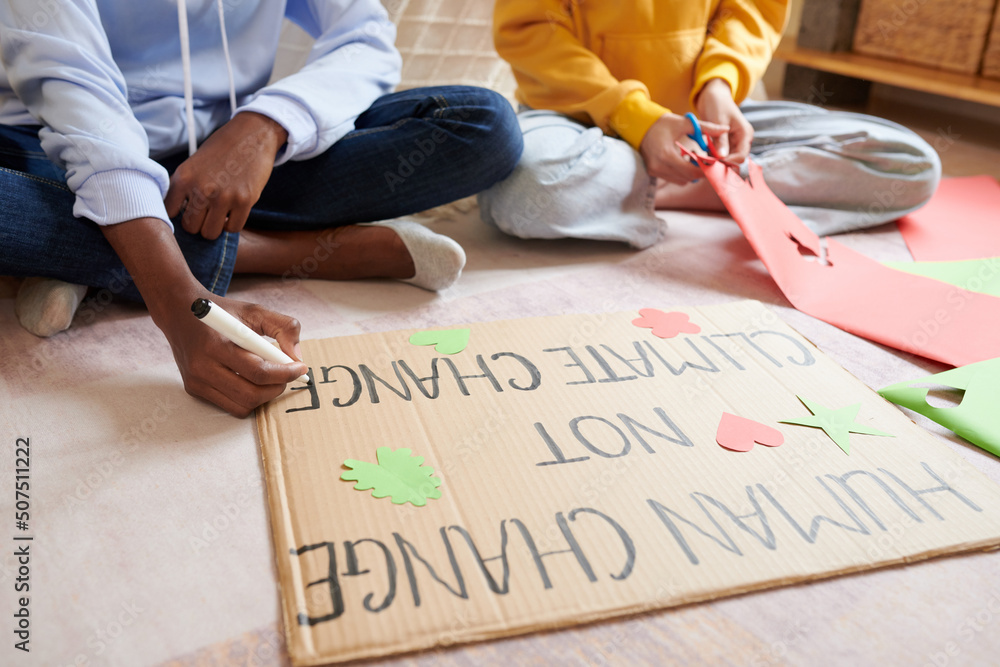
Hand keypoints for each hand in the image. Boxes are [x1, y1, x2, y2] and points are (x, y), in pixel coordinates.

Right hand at [158, 293, 308, 417]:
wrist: (180, 312)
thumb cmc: (221, 312)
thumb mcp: (254, 310)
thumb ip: (282, 327)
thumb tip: (296, 356)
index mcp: (216, 344)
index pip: (258, 371)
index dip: (285, 373)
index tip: (300, 368)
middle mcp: (202, 366)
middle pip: (251, 394)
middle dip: (277, 387)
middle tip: (287, 375)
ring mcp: (196, 381)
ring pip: (242, 405)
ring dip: (264, 396)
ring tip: (271, 378)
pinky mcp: (194, 390)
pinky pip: (230, 406)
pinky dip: (248, 399)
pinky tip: (252, 382)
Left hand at [165, 112, 287, 239]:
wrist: (251, 135)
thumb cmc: (222, 150)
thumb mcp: (194, 164)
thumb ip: (185, 187)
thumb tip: (180, 215)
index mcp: (184, 177)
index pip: (169, 212)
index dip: (179, 214)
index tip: (188, 209)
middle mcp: (201, 188)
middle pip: (191, 227)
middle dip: (198, 223)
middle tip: (206, 213)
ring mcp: (223, 196)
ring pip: (210, 233)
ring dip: (214, 226)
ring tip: (219, 214)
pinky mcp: (244, 201)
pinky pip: (233, 228)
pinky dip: (232, 224)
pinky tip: (232, 212)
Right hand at [639, 112, 728, 184]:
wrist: (639, 127)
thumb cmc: (662, 124)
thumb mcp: (684, 123)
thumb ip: (706, 127)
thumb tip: (725, 129)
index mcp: (666, 154)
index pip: (692, 170)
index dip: (706, 169)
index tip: (715, 163)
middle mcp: (659, 166)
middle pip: (688, 178)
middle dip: (700, 172)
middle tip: (709, 162)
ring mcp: (654, 171)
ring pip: (681, 181)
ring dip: (691, 174)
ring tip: (697, 161)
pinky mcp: (653, 172)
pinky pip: (673, 179)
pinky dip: (682, 173)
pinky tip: (685, 162)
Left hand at [694, 78, 752, 162]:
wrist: (713, 95)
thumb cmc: (717, 104)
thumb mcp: (718, 121)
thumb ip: (720, 140)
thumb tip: (722, 157)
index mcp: (745, 134)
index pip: (741, 156)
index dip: (728, 162)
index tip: (713, 164)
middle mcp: (742, 140)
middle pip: (735, 160)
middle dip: (722, 164)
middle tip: (706, 165)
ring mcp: (734, 142)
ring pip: (727, 159)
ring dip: (716, 161)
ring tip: (703, 160)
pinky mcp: (726, 143)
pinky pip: (721, 154)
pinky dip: (713, 157)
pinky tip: (703, 156)